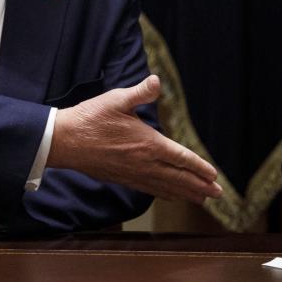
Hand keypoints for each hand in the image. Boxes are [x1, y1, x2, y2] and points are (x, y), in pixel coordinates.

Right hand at [48, 75, 221, 204]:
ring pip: (165, 187)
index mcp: (147, 143)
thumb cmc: (91, 118)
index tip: (214, 176)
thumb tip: (156, 81)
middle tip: (217, 195)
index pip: (181, 158)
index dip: (199, 167)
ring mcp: (132, 174)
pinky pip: (149, 190)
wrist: (64, 141)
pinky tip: (170, 196)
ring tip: (201, 200)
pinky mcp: (121, 178)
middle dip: (199, 186)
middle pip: (177, 178)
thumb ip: (141, 92)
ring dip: (185, 193)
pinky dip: (164, 194)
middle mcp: (144, 163)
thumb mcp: (117, 99)